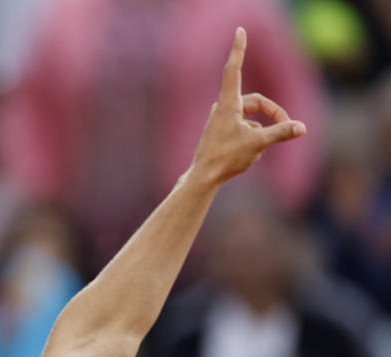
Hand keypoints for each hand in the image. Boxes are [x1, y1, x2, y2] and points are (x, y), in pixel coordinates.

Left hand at [190, 28, 306, 185]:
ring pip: (251, 118)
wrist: (203, 177)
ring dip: (261, 132)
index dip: (239, 49)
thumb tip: (301, 127)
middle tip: (287, 128)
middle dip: (273, 114)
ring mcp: (221, 120)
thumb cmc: (226, 158)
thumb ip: (281, 133)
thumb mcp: (259, 144)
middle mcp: (223, 108)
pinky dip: (252, 139)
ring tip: (257, 152)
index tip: (239, 30)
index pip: (234, 69)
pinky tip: (248, 157)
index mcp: (228, 104)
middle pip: (255, 102)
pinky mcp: (221, 131)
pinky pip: (244, 129)